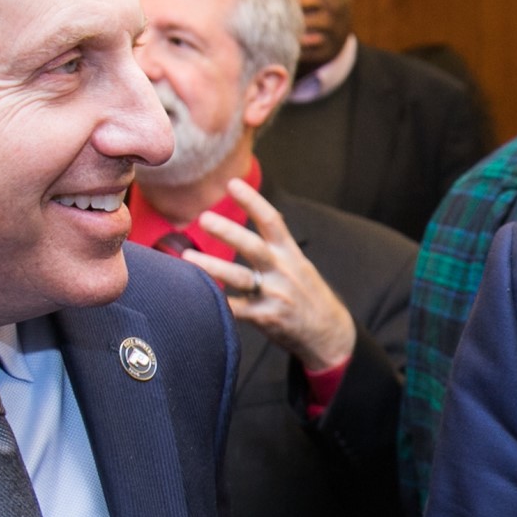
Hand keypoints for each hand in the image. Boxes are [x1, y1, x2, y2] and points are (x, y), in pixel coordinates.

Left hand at [182, 180, 356, 371]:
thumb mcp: (298, 264)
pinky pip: (237, 310)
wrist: (329, 332)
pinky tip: (197, 298)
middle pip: (253, 246)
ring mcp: (275, 294)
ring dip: (212, 267)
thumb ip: (274, 245)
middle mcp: (282, 270)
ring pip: (239, 278)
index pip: (271, 220)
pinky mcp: (267, 317)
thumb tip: (247, 221)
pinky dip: (218, 303)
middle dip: (228, 231)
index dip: (252, 201)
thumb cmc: (306, 294)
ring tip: (187, 259)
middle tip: (204, 218)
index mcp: (289, 253)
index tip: (233, 184)